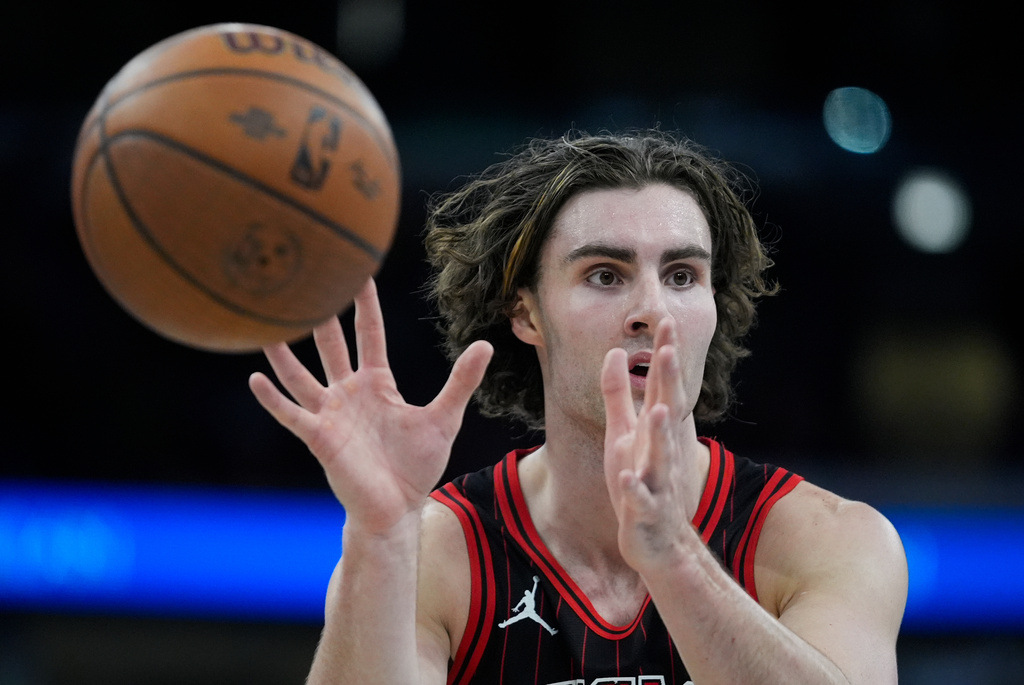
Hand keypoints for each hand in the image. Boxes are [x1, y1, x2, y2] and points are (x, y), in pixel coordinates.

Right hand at [249, 278, 492, 533]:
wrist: (397, 509)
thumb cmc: (417, 466)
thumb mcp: (444, 418)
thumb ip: (461, 381)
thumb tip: (485, 345)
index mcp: (378, 384)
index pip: (370, 334)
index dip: (365, 306)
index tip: (359, 273)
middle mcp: (349, 393)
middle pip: (331, 345)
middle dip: (320, 316)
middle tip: (306, 282)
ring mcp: (331, 414)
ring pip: (301, 375)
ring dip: (284, 352)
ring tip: (265, 324)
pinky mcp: (319, 437)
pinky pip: (291, 414)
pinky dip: (273, 398)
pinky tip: (255, 378)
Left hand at [601, 319, 695, 569]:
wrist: (659, 541)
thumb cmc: (640, 480)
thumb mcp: (622, 434)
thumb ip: (617, 394)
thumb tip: (613, 351)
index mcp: (653, 430)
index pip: (660, 386)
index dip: (664, 355)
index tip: (667, 321)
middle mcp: (660, 450)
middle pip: (666, 411)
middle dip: (668, 382)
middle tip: (669, 350)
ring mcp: (656, 480)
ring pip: (660, 455)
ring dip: (660, 433)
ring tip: (659, 409)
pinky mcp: (645, 511)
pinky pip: (640, 499)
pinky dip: (636, 489)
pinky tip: (628, 478)